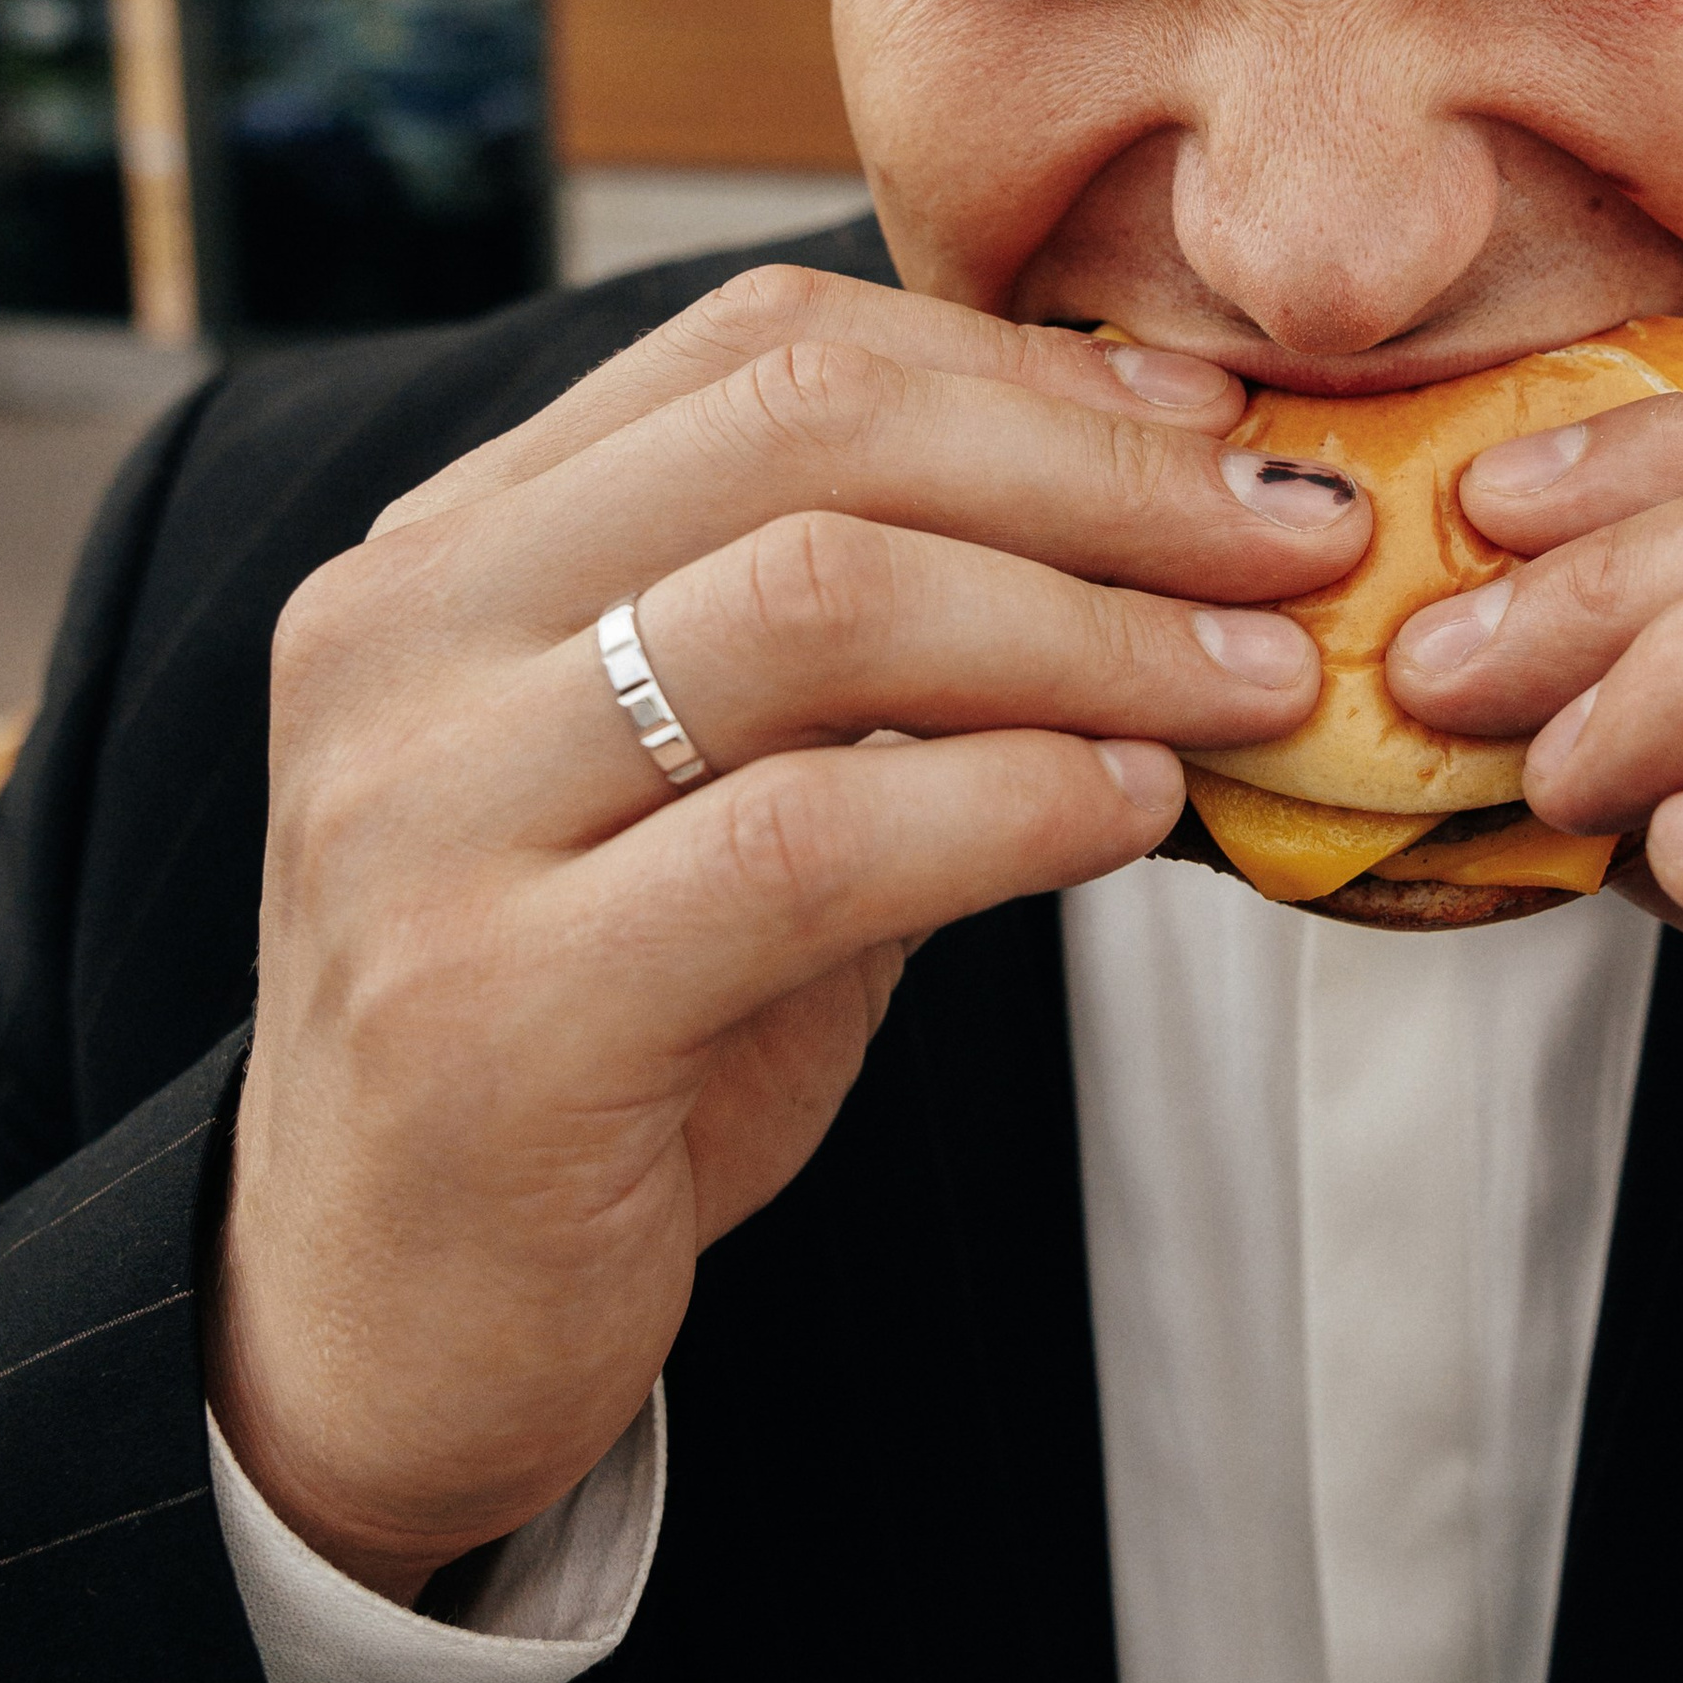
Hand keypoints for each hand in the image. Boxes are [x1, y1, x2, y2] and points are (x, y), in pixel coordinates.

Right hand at [216, 265, 1365, 1603]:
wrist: (388, 1334)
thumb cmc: (602, 1051)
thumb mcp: (727, 803)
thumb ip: (883, 662)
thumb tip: (1183, 520)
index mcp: (449, 549)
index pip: (758, 349)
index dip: (1020, 369)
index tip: (1216, 435)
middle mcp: (398, 637)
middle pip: (801, 435)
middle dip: (1093, 476)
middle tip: (1293, 544)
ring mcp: (419, 814)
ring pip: (816, 605)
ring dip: (1092, 633)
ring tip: (1257, 684)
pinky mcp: (487, 1006)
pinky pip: (810, 843)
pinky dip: (1015, 803)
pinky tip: (1136, 812)